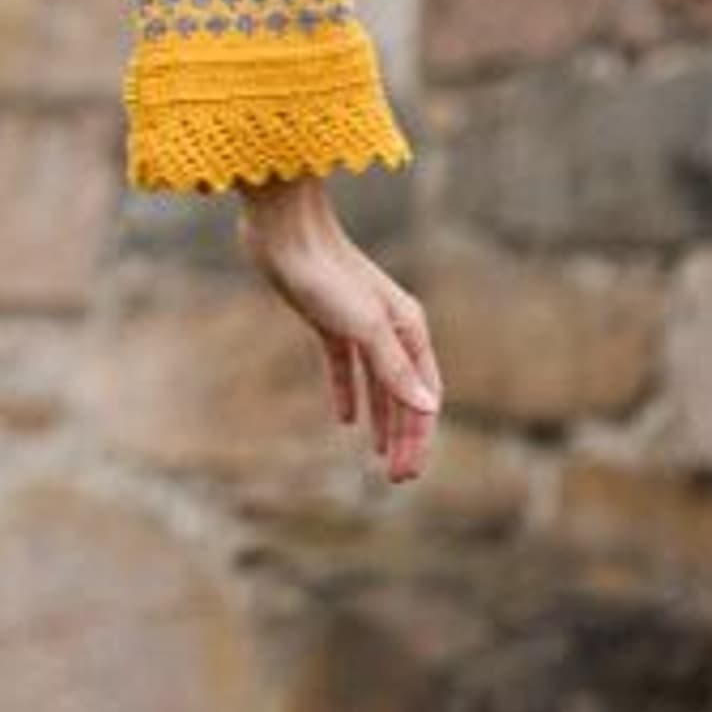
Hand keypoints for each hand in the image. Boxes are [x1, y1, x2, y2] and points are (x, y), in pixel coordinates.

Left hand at [235, 177, 442, 485]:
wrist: (284, 231)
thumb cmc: (326, 273)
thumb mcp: (363, 325)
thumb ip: (393, 368)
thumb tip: (426, 408)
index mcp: (409, 329)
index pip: (422, 396)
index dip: (418, 436)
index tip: (408, 473)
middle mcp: (392, 328)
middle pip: (403, 394)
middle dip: (403, 437)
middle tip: (397, 479)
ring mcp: (360, 324)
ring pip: (378, 384)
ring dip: (381, 421)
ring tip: (379, 458)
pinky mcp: (329, 320)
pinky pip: (346, 366)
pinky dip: (349, 392)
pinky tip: (345, 419)